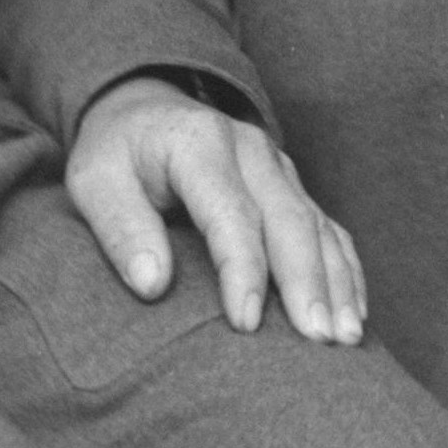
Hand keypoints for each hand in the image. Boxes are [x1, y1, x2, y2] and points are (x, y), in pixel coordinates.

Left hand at [65, 76, 364, 343]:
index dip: (242, 269)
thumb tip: (153, 285)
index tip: (246, 324)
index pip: (232, 213)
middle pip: (290, 220)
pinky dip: (345, 269)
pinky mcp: (291, 185)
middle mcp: (251, 150)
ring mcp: (278, 166)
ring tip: (345, 337)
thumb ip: (121, 228)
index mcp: (201, 144)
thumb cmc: (116, 155)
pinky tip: (352, 311)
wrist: (143, 108)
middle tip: (317, 340)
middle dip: (307, 282)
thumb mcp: (95, 182)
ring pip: (317, 226)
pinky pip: (328, 227)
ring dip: (336, 282)